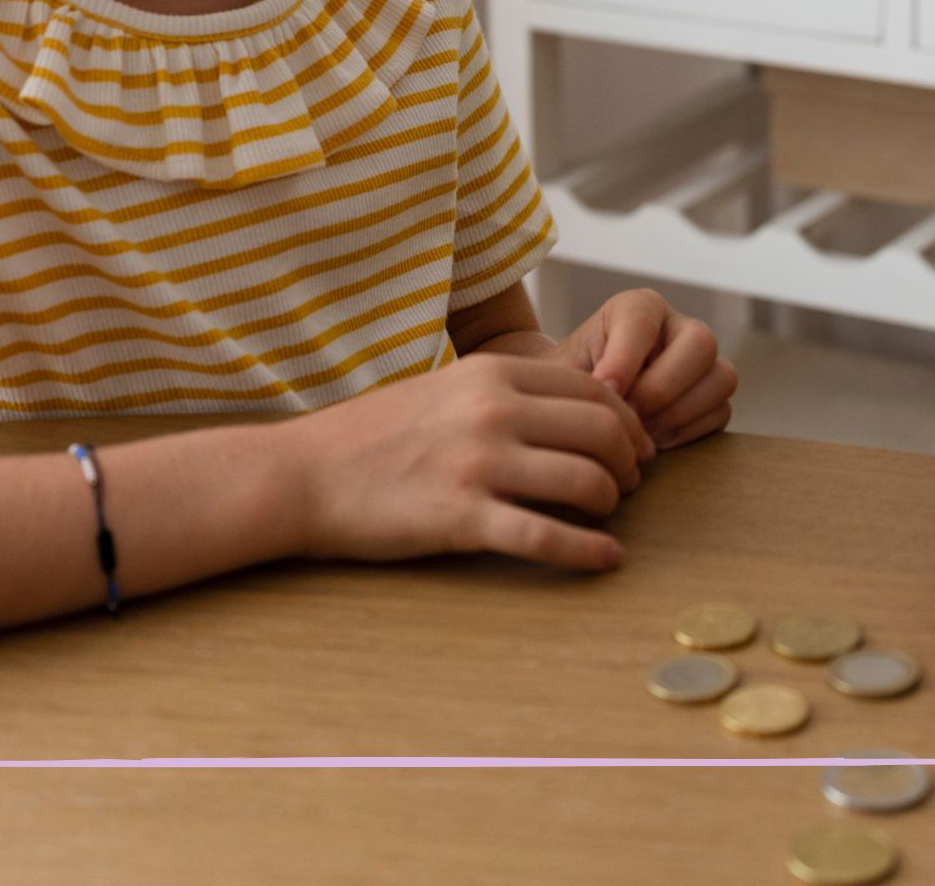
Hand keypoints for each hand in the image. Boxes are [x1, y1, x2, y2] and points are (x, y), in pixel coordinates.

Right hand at [287, 354, 653, 570]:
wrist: (304, 474)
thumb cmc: (374, 436)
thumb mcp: (446, 390)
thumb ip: (505, 394)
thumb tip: (573, 415)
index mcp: (492, 373)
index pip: (593, 390)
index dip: (625, 423)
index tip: (631, 448)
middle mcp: (493, 410)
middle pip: (603, 432)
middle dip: (628, 463)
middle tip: (627, 486)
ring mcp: (479, 464)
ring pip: (586, 482)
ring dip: (610, 505)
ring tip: (606, 520)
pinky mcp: (462, 518)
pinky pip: (546, 537)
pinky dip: (587, 553)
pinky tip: (606, 560)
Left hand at [547, 288, 737, 449]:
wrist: (577, 404)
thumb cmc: (568, 384)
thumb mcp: (561, 374)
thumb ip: (580, 382)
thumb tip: (616, 402)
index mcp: (638, 308)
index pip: (643, 320)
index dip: (625, 359)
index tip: (604, 392)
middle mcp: (678, 327)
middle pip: (701, 342)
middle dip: (662, 387)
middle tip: (628, 415)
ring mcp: (701, 362)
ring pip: (721, 378)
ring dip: (678, 413)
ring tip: (639, 432)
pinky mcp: (711, 395)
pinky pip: (721, 412)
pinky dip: (689, 431)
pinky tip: (654, 440)